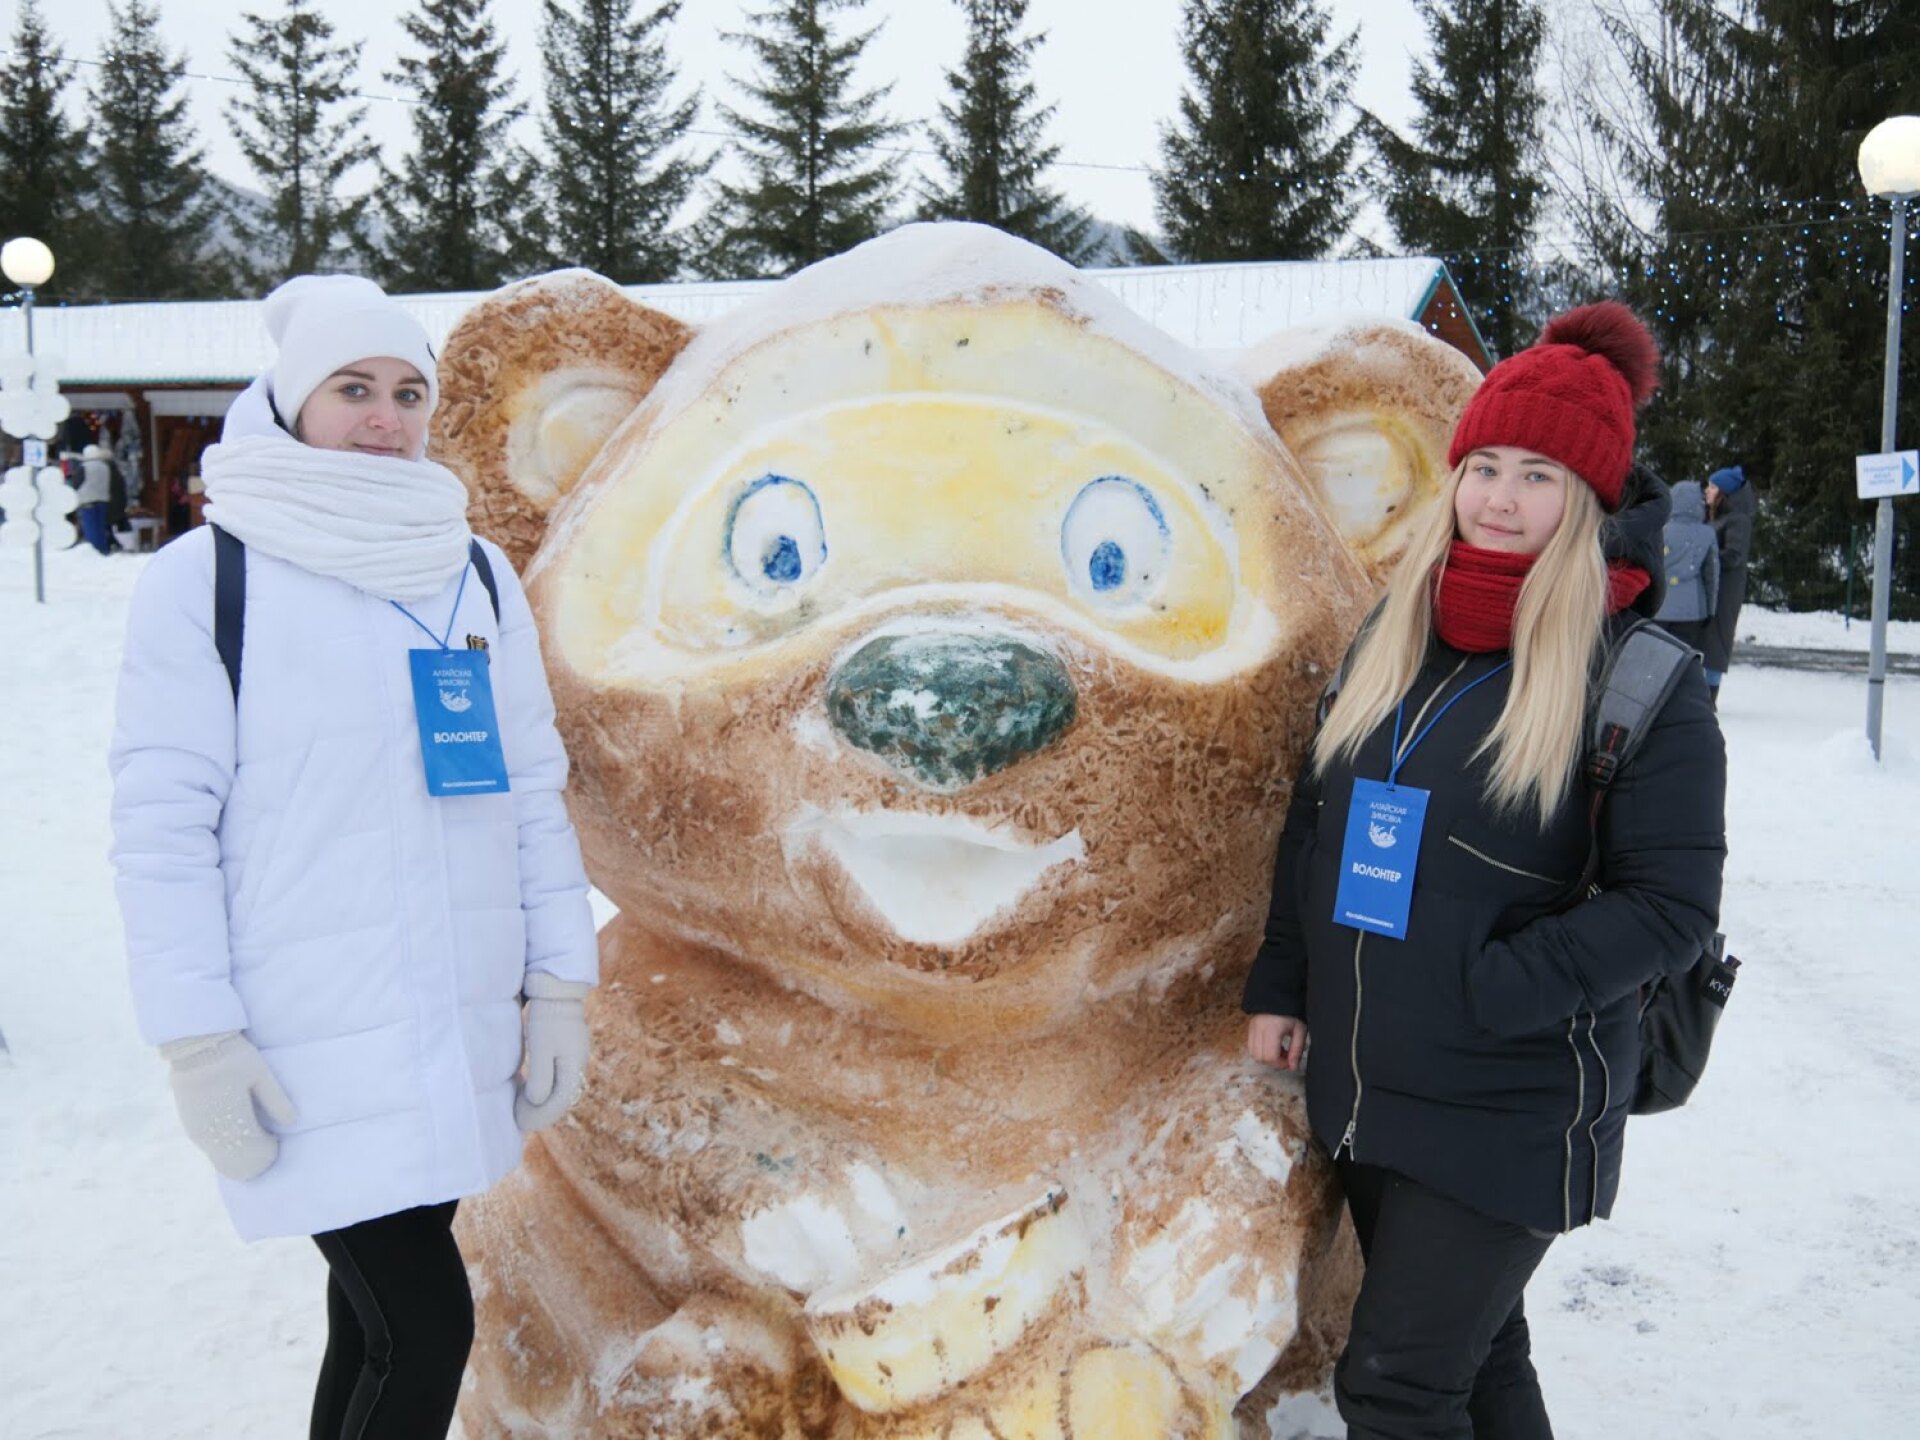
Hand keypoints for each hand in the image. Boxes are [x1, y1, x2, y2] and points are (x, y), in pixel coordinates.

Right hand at [159, 1031, 296, 1180]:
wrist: (195, 1046)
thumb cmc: (233, 1057)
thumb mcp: (260, 1074)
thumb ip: (276, 1099)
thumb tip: (292, 1121)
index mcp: (234, 1121)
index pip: (254, 1153)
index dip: (268, 1152)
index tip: (275, 1138)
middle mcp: (213, 1133)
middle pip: (236, 1164)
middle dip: (254, 1157)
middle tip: (266, 1139)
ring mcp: (199, 1132)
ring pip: (221, 1159)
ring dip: (239, 1153)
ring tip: (253, 1133)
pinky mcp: (190, 1126)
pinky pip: (210, 1148)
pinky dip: (225, 1148)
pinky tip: (235, 1132)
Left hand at [516, 974, 591, 1133]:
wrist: (558, 988)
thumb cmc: (548, 1018)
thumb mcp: (541, 1048)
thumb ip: (541, 1078)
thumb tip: (538, 1103)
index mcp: (574, 1067)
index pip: (559, 1102)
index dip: (540, 1116)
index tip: (520, 1123)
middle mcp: (578, 1064)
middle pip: (562, 1098)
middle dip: (541, 1112)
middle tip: (518, 1121)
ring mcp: (575, 1056)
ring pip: (560, 1088)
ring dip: (543, 1102)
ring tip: (523, 1109)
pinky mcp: (569, 1049)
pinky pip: (558, 1077)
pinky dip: (545, 1088)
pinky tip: (532, 1089)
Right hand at [1247, 1014, 1307, 1071]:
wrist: (1280, 995)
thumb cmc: (1292, 1011)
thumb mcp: (1300, 1030)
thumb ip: (1297, 1050)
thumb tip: (1293, 1067)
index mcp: (1272, 1029)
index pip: (1270, 1056)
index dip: (1281, 1063)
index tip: (1290, 1061)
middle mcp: (1258, 1029)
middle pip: (1260, 1057)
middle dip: (1273, 1062)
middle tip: (1286, 1056)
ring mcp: (1252, 1028)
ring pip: (1253, 1053)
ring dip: (1266, 1057)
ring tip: (1279, 1050)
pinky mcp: (1250, 1028)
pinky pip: (1251, 1046)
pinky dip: (1261, 1051)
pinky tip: (1272, 1045)